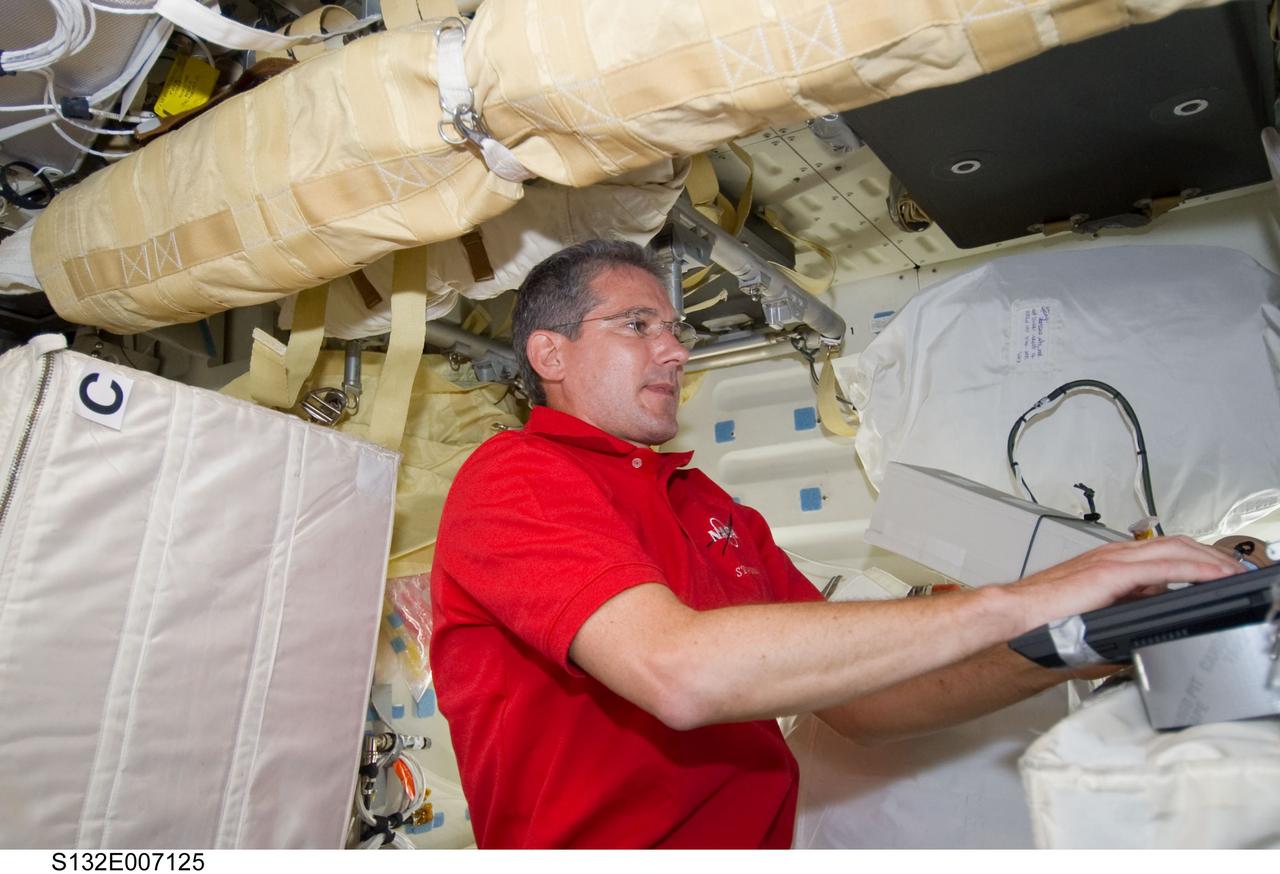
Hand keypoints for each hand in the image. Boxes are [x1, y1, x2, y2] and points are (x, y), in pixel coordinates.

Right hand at [1008, 535, 1242, 632]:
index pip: (1164, 549)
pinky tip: (1212, 578)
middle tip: (1236, 570)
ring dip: (1210, 560)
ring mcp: (1114, 560)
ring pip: (1176, 549)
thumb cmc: (1044, 614)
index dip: (1197, 557)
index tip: (1220, 570)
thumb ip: (1122, 603)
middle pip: (1177, 543)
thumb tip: (1149, 610)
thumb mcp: (1095, 607)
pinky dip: (1195, 570)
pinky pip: (1165, 567)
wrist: (1017, 612)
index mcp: (1110, 560)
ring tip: (1233, 573)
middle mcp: (1114, 553)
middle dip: (1212, 554)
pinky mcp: (1113, 574)